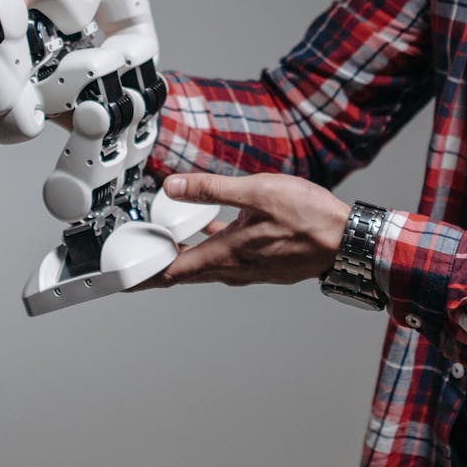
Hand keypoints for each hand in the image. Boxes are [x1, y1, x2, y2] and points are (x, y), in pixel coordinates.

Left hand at [140, 171, 350, 288]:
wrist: (346, 240)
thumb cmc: (309, 218)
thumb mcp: (257, 191)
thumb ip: (212, 189)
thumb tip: (173, 187)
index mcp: (227, 254)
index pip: (172, 272)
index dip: (142, 276)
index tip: (120, 279)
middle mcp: (235, 269)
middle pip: (185, 273)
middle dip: (157, 267)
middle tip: (133, 262)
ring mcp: (251, 270)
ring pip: (207, 266)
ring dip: (185, 256)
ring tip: (167, 242)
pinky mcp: (263, 264)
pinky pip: (227, 259)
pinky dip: (211, 248)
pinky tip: (214, 230)